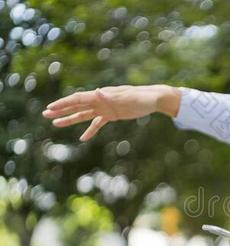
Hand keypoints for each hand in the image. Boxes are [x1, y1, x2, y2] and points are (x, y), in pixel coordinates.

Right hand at [42, 84, 180, 140]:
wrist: (153, 99)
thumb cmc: (141, 97)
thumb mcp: (127, 97)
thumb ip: (111, 96)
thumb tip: (97, 91)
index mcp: (101, 95)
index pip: (78, 99)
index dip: (63, 103)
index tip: (50, 108)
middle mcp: (100, 100)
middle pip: (77, 106)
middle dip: (61, 111)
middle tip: (46, 115)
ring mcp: (105, 108)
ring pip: (84, 115)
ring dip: (70, 119)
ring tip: (56, 124)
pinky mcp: (112, 115)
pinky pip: (98, 123)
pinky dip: (90, 130)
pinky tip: (83, 138)